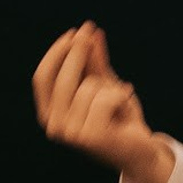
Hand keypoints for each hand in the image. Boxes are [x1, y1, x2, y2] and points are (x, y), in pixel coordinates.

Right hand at [33, 23, 174, 182]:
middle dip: (78, 51)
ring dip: (110, 87)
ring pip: (89, 87)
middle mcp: (54, 127)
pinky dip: (121, 96)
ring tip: (119, 99)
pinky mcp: (90, 137)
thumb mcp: (104, 85)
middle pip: (62, 79)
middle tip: (91, 30)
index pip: (42, 78)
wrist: (140, 151)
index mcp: (50, 114)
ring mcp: (70, 134)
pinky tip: (126, 106)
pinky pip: (105, 98)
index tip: (74, 32)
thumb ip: (94, 62)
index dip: (55, 54)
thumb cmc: (119, 117)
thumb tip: (89, 32)